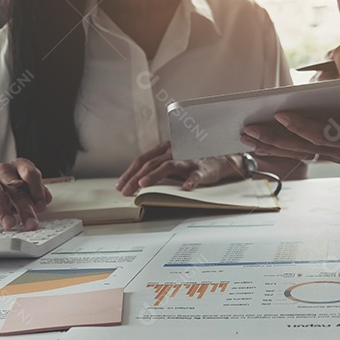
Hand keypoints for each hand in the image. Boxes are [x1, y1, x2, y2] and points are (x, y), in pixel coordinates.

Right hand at [0, 158, 51, 229]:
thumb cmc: (14, 187)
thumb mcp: (29, 188)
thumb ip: (39, 193)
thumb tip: (45, 200)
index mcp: (20, 166)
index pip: (30, 174)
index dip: (37, 190)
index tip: (40, 206)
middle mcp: (4, 171)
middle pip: (15, 187)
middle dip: (25, 207)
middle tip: (31, 223)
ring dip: (3, 210)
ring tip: (9, 224)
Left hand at [116, 141, 238, 195]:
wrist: (220, 159)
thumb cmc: (192, 162)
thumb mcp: (171, 161)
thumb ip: (156, 168)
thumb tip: (134, 182)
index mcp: (165, 149)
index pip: (143, 159)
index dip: (129, 172)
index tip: (120, 185)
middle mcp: (175, 152)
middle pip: (151, 163)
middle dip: (135, 177)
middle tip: (126, 191)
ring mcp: (188, 160)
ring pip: (168, 166)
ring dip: (154, 176)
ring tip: (143, 185)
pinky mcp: (202, 170)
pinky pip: (196, 176)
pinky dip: (190, 181)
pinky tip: (185, 188)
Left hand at [240, 85, 339, 174]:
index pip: (329, 135)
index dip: (305, 126)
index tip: (282, 114)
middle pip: (305, 147)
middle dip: (275, 139)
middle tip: (247, 131)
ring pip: (301, 153)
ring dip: (273, 147)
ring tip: (246, 140)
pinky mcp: (337, 154)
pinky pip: (305, 153)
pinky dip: (283, 149)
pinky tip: (262, 147)